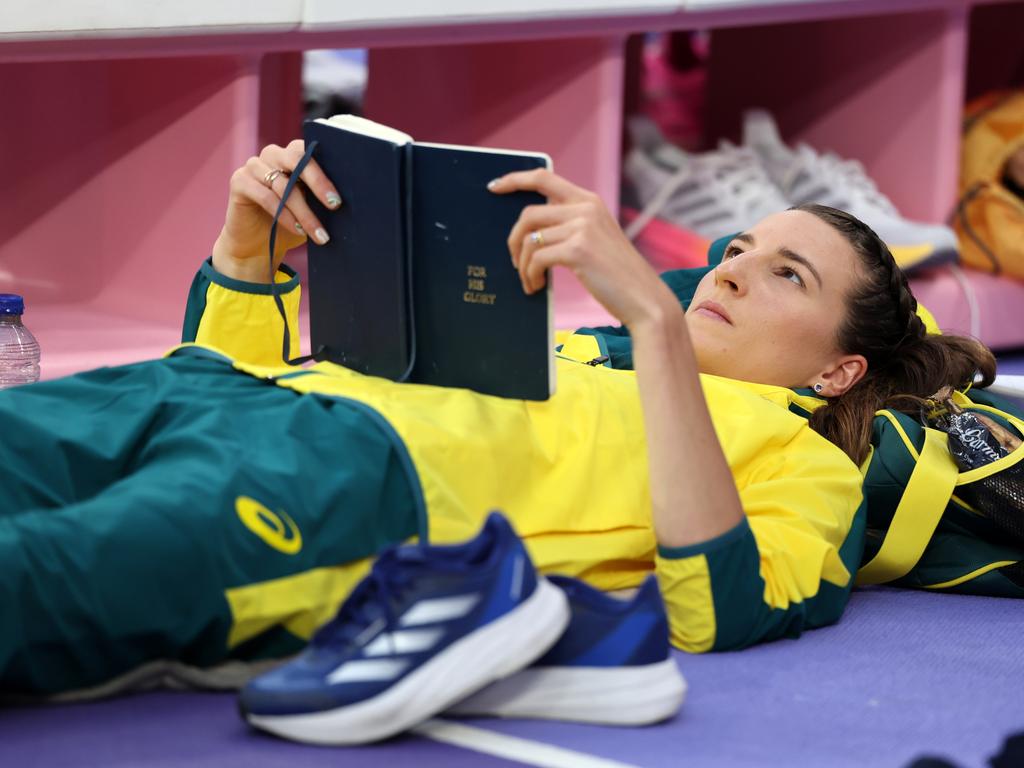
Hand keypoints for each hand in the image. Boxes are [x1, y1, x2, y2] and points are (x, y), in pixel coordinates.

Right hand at [211, 140, 342, 282]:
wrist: (256, 246)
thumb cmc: (289, 225)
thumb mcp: (311, 210)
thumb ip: (323, 199)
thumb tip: (356, 200)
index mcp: (292, 155)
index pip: (310, 151)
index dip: (327, 171)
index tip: (341, 196)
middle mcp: (273, 154)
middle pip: (296, 159)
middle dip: (318, 182)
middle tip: (335, 206)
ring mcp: (254, 166)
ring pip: (283, 185)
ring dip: (304, 212)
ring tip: (320, 234)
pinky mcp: (238, 181)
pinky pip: (265, 196)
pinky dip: (283, 215)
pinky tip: (298, 230)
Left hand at [490, 169, 679, 330]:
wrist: (643, 298)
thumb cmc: (617, 275)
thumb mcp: (596, 239)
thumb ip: (570, 226)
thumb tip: (531, 233)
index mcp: (589, 200)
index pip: (544, 178)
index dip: (514, 180)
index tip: (493, 187)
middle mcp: (585, 208)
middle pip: (528, 214)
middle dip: (513, 240)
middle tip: (514, 262)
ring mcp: (582, 227)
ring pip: (530, 240)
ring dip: (522, 265)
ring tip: (529, 282)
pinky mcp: (578, 250)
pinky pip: (536, 259)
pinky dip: (530, 275)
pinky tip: (535, 287)